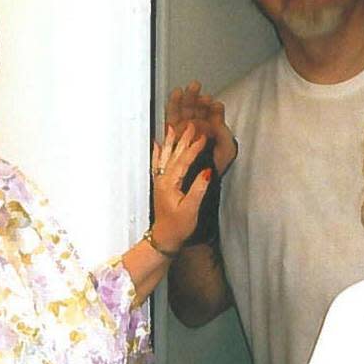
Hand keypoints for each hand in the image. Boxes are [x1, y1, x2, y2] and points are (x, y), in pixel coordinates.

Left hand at [150, 124, 210, 252]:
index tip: (203, 137)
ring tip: (172, 128)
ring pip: (165, 157)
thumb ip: (198, 188)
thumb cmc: (179, 226)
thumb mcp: (191, 208)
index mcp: (170, 184)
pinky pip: (157, 164)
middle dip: (182, 140)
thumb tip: (207, 171)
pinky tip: (156, 145)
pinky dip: (156, 153)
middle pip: (173, 155)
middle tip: (191, 126)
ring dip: (170, 142)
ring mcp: (160, 182)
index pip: (183, 161)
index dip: (194, 148)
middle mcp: (162, 180)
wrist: (165, 237)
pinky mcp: (160, 185)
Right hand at [165, 81, 237, 174]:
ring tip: (185, 89)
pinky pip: (171, 117)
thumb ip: (222, 125)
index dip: (208, 104)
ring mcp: (184, 130)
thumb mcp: (226, 144)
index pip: (208, 111)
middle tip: (196, 87)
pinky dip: (173, 105)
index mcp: (210, 128)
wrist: (205, 179)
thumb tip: (217, 106)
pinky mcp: (173, 134)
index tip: (209, 100)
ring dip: (184, 98)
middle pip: (194, 107)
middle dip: (195, 96)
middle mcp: (197, 127)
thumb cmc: (217, 165)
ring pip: (182, 110)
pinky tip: (176, 95)